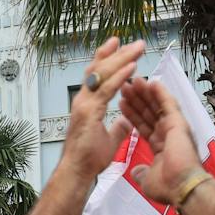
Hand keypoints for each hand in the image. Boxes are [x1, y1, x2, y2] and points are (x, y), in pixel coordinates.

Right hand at [63, 37, 145, 180]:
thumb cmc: (87, 158)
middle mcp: (83, 100)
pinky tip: (132, 67)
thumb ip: (117, 127)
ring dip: (122, 59)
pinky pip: (107, 89)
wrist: (76, 171)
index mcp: (87, 104)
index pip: (97, 75)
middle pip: (100, 69)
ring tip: (137, 48)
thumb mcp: (108, 139)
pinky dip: (120, 76)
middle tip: (135, 42)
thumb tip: (125, 122)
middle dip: (118, 53)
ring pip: (103, 74)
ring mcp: (85, 104)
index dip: (107, 58)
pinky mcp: (89, 112)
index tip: (118, 45)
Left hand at [119, 76, 208, 205]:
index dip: (132, 115)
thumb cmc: (168, 186)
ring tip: (133, 81)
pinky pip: (169, 104)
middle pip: (149, 113)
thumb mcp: (148, 180)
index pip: (143, 125)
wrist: (181, 187)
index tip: (122, 103)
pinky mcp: (179, 123)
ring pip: (157, 106)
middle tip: (125, 87)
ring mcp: (175, 128)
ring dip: (145, 94)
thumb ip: (142, 173)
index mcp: (161, 145)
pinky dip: (160, 93)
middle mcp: (168, 134)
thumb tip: (137, 172)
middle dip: (137, 100)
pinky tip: (152, 82)